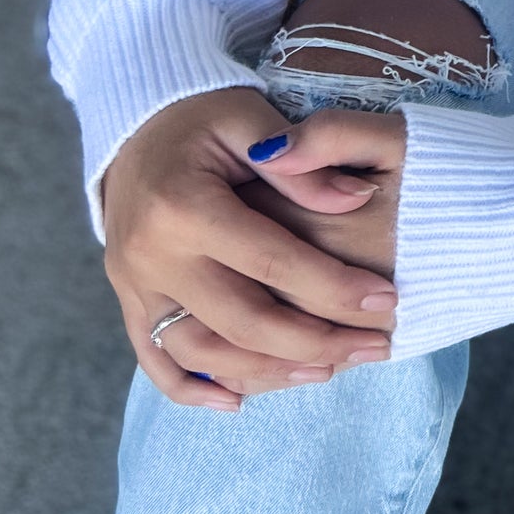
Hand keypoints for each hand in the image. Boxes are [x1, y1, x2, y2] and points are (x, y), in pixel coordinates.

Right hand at [101, 87, 400, 409]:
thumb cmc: (202, 113)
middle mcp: (151, 253)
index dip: (333, 286)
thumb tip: (357, 199)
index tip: (386, 301)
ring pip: (201, 352)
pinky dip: (193, 389)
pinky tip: (239, 400)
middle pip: (241, 320)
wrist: (131, 120)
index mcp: (184, 204)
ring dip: (267, 372)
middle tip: (375, 348)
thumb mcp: (251, 116)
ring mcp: (132, 283)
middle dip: (315, 342)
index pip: (271, 261)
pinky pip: (155, 359)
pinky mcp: (127, 299)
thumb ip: (304, 163)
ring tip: (329, 370)